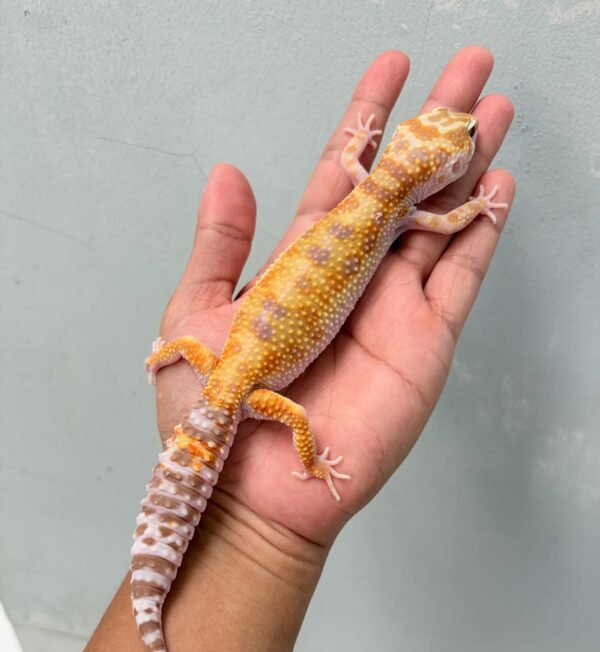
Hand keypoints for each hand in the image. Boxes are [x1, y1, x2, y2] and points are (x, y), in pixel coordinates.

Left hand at [154, 47, 513, 550]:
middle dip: (434, 125)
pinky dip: (483, 232)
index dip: (368, 121)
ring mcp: (392, 305)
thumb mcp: (197, 314)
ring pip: (440, 219)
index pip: (344, 175)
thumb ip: (219, 245)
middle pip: (403, 186)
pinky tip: (498, 187)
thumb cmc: (215, 414)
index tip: (390, 68)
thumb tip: (228, 172)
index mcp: (302, 262)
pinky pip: (460, 275)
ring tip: (493, 110)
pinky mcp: (424, 341)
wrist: (253, 492)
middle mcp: (354, 275)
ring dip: (467, 164)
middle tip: (468, 65)